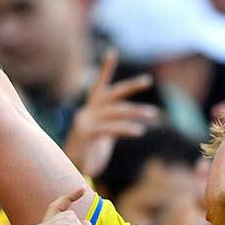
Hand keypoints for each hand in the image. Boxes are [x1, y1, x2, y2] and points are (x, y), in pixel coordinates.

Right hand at [63, 51, 160, 179]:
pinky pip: (111, 128)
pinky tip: (140, 132)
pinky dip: (127, 129)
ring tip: (153, 114)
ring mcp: (86, 121)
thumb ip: (114, 122)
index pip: (99, 85)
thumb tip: (133, 116)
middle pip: (112, 94)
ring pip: (116, 111)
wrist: (71, 172)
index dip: (105, 69)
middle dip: (130, 86)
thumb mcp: (104, 135)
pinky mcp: (87, 133)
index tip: (111, 52)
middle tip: (148, 81)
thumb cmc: (89, 154)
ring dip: (136, 112)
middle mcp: (87, 112)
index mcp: (91, 110)